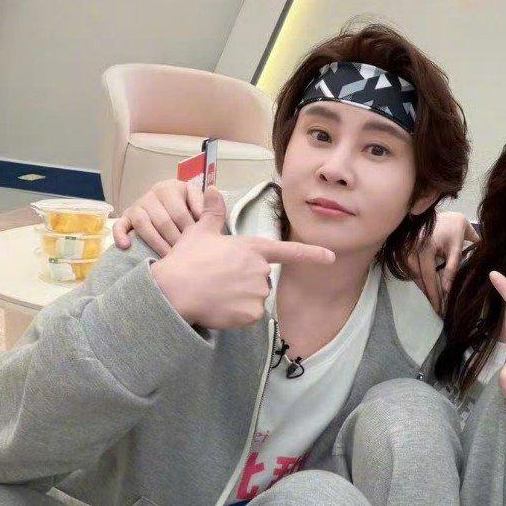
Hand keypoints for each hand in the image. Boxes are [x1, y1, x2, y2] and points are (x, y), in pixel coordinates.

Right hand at [112, 178, 203, 254]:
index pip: (180, 212)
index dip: (189, 231)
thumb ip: (206, 207)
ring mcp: (139, 204)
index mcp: (173, 187)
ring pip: (143, 224)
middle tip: (186, 257)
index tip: (198, 245)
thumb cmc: (188, 209)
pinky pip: (120, 225)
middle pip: (163, 221)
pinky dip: (120, 235)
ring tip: (168, 258)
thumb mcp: (198, 204)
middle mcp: (154, 193)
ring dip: (156, 243)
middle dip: (175, 241)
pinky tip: (127, 246)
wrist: (168, 207)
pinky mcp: (126, 215)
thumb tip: (203, 215)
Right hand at [149, 186, 333, 328]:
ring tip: (216, 292)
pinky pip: (249, 316)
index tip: (331, 257)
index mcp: (253, 249)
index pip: (289, 252)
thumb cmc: (187, 260)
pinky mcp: (252, 314)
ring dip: (240, 298)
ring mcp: (258, 293)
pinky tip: (219, 307)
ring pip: (255, 298)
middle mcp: (260, 270)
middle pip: (261, 279)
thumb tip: (214, 189)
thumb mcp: (200, 232)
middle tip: (218, 279)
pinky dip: (236, 315)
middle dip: (245, 281)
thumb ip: (213, 213)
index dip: (311, 254)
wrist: (174, 290)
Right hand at [409, 211, 477, 312]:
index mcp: (425, 247)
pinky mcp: (403, 249)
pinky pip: (409, 270)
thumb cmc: (453, 227)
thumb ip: (453, 267)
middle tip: (438, 310)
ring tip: (434, 301)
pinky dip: (418, 279)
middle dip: (429, 295)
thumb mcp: (457, 246)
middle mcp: (411, 248)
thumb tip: (447, 290)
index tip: (440, 309)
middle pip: (418, 279)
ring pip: (413, 276)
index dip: (434, 295)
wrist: (442, 210)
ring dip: (423, 288)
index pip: (428, 277)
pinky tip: (427, 287)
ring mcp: (405, 248)